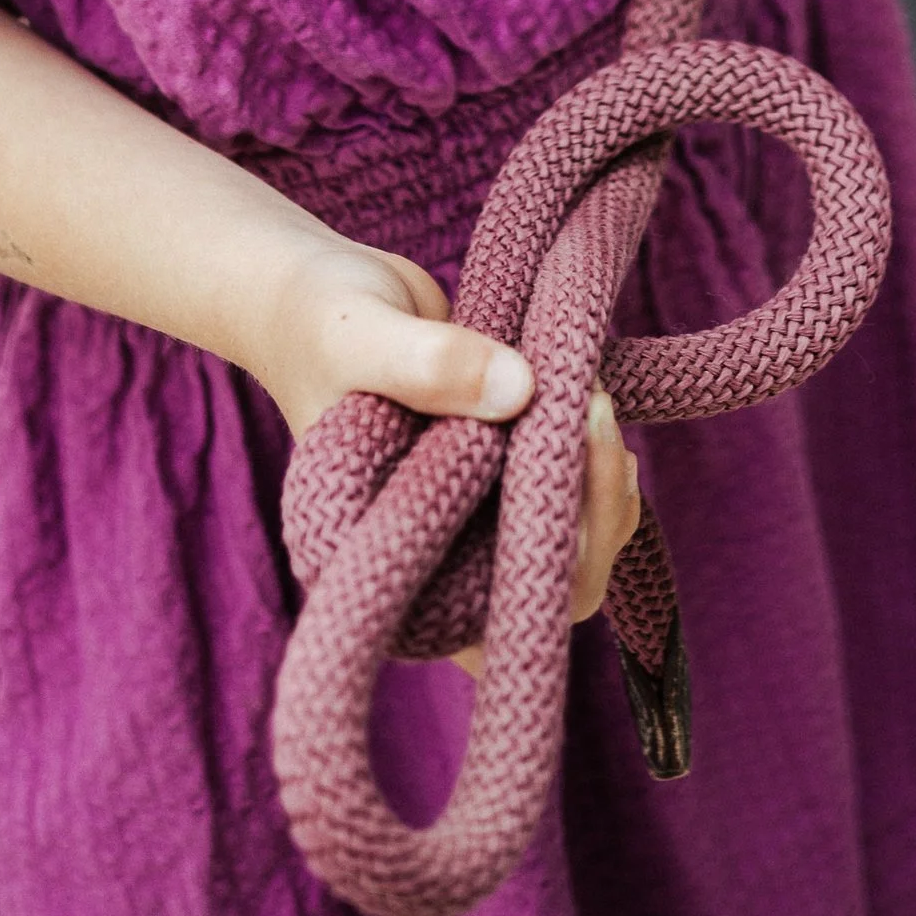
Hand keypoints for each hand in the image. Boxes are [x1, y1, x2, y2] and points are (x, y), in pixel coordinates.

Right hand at [248, 230, 641, 649]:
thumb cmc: (316, 321)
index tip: (562, 474)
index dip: (542, 573)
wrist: (316, 286)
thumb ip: (430, 363)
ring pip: (569, 537)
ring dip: (599, 476)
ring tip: (592, 394)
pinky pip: (567, 483)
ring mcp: (475, 507)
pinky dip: (590, 445)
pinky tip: (591, 394)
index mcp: (389, 558)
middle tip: (594, 413)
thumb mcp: (358, 334)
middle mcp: (439, 549)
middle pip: (546, 587)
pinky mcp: (500, 461)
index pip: (484, 628)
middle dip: (593, 513)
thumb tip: (522, 391)